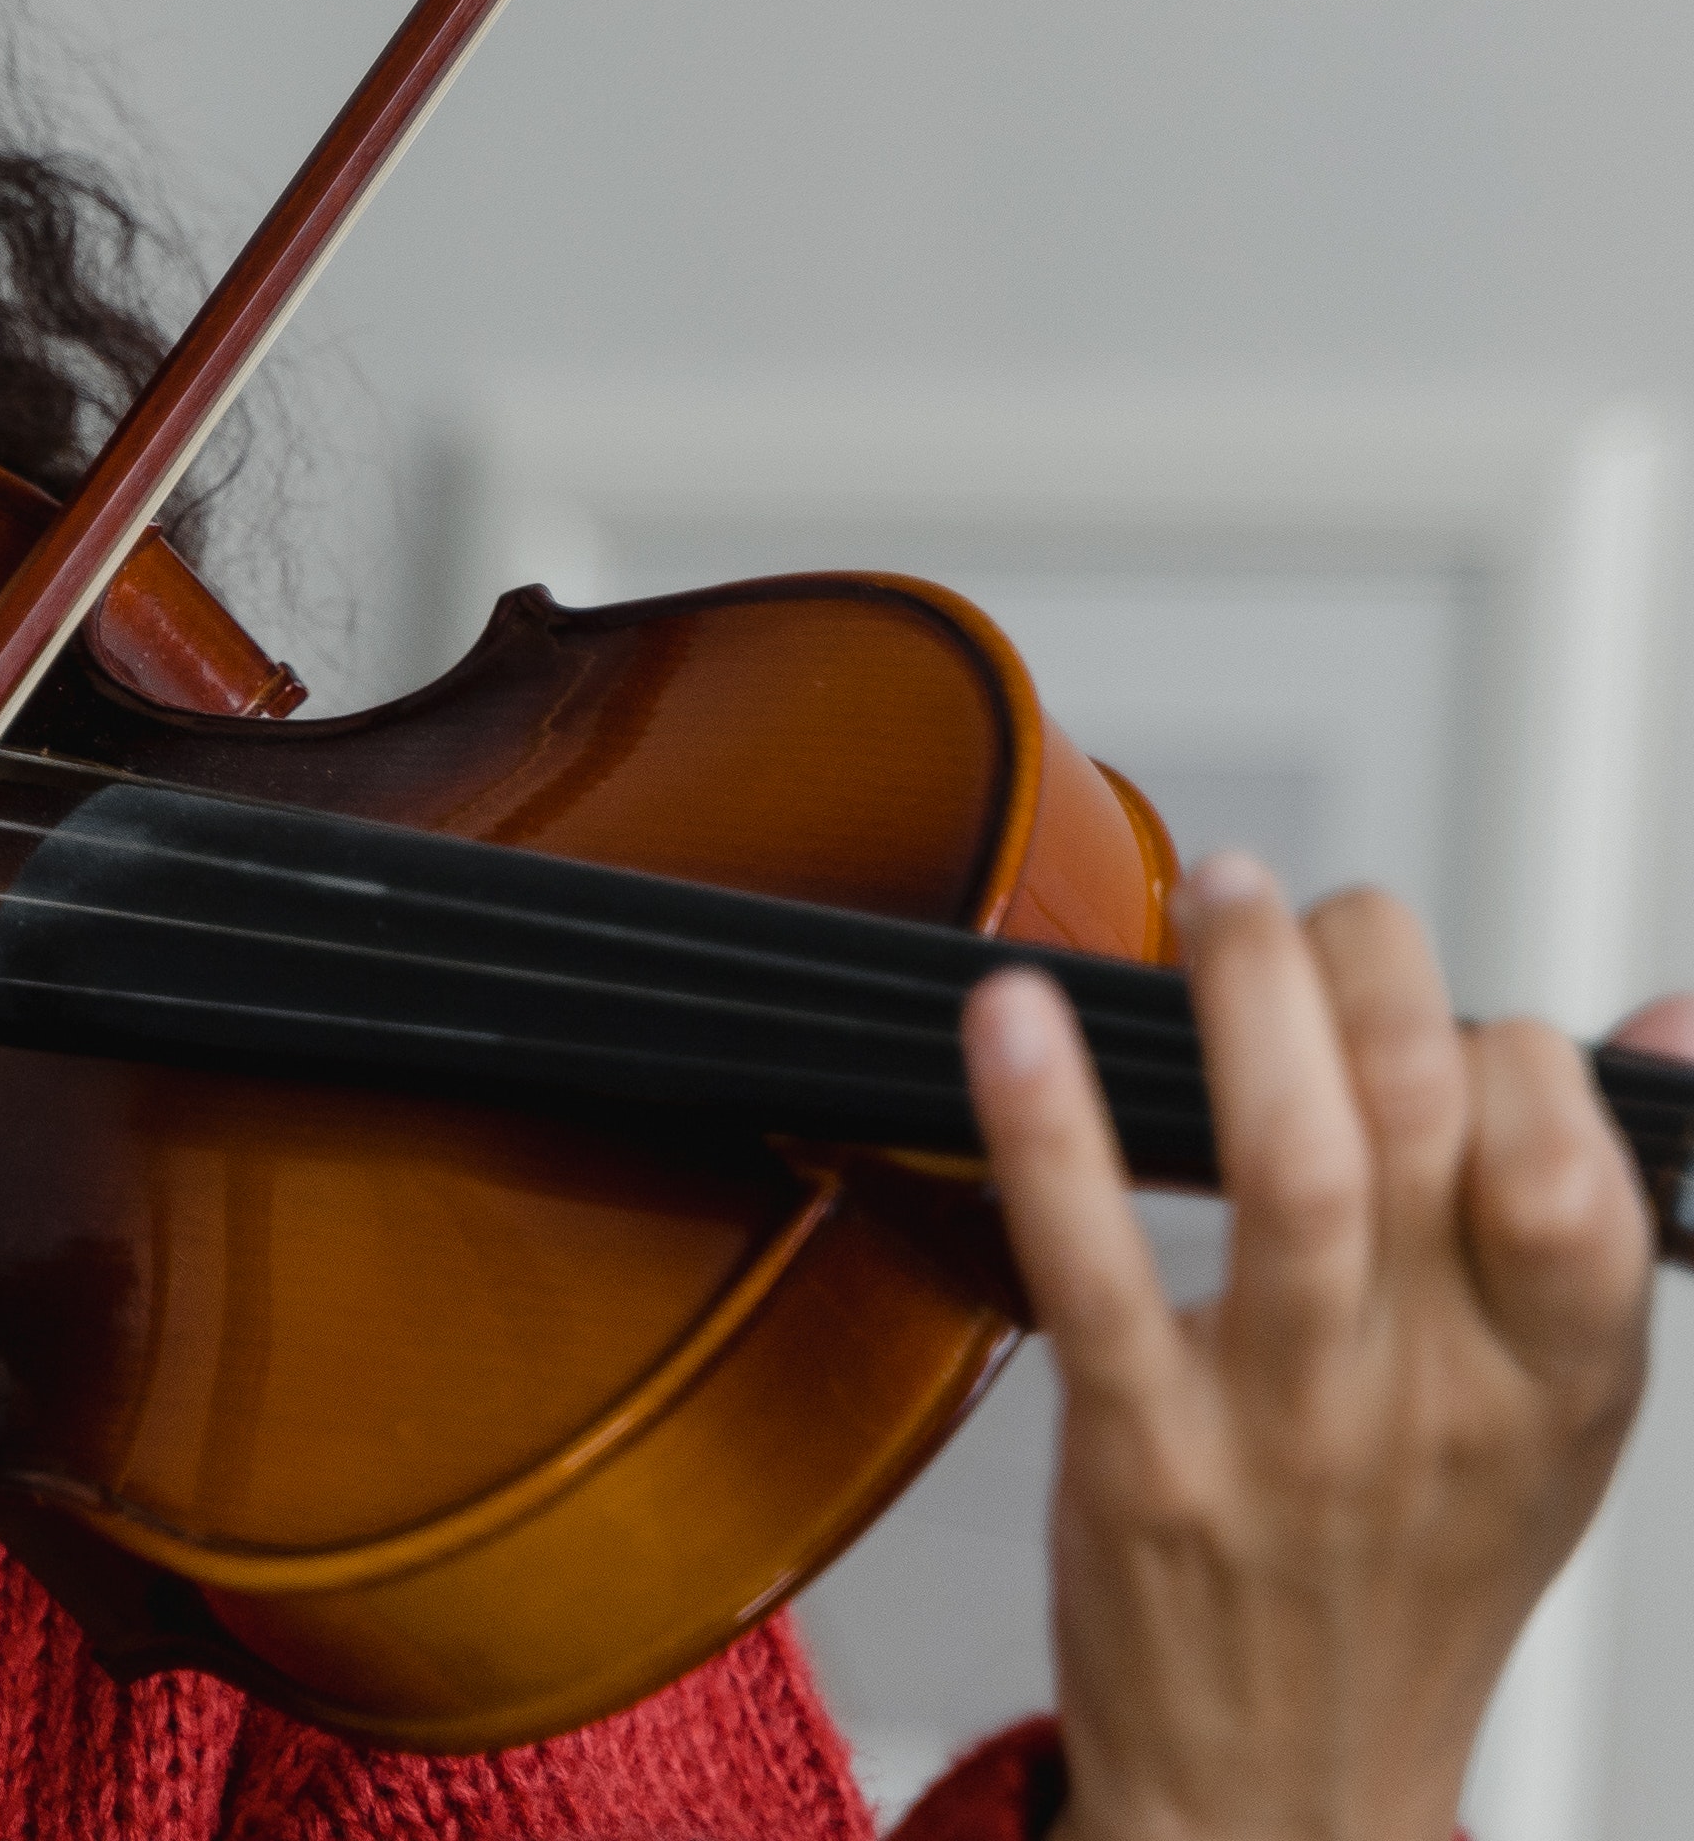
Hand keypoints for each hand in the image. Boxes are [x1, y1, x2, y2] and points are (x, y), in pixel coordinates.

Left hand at [963, 855, 1654, 1840]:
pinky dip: (1050, 1128)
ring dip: (1247, 1000)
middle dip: (1368, 969)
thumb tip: (1651, 1021)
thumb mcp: (1556, 1420)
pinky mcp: (1139, 1458)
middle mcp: (1437, 1394)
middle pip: (1431, 1123)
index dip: (1500, 1042)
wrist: (1283, 1802)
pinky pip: (1093, 1270)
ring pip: (1294, 1169)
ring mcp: (1286, 1428)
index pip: (1571, 1157)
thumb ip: (1599, 1215)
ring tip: (1213, 890)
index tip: (1427, 1010)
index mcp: (1556, 1378)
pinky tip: (1010, 1019)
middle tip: (1297, 898)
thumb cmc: (1407, 1576)